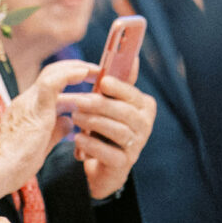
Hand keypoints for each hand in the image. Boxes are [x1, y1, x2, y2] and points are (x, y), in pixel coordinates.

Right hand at [0, 60, 88, 198]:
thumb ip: (56, 130)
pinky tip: (84, 73)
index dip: (68, 77)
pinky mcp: (35, 109)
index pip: (48, 84)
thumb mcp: (42, 144)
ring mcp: (28, 102)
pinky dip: (69, 74)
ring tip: (96, 70)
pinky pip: (52, 83)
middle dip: (74, 68)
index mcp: (26, 108)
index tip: (86, 79)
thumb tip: (69, 122)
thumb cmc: (16, 165)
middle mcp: (26, 100)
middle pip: (51, 72)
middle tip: (95, 71)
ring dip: (76, 68)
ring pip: (52, 73)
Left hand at [61, 74, 156, 199]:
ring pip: (118, 131)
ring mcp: (137, 146)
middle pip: (125, 112)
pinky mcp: (124, 164)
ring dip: (94, 122)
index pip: (133, 94)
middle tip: (78, 100)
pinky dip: (92, 144)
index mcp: (145, 107)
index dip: (118, 88)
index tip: (102, 82)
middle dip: (100, 105)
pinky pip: (109, 153)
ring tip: (75, 117)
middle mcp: (146, 126)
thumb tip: (131, 57)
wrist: (104, 165)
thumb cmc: (106, 127)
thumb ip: (118, 83)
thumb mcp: (112, 103)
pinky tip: (78, 138)